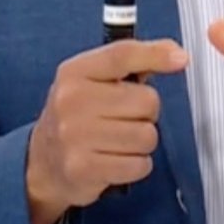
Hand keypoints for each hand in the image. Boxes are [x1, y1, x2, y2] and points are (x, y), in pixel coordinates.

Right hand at [25, 40, 187, 223]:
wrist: (42, 161)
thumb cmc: (79, 115)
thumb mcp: (96, 79)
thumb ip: (134, 62)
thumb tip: (176, 55)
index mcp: (75, 73)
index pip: (122, 55)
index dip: (156, 55)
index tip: (181, 59)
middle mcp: (70, 102)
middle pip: (147, 101)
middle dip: (147, 112)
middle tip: (125, 118)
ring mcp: (74, 136)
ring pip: (147, 135)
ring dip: (142, 141)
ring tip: (119, 140)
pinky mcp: (82, 169)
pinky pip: (139, 165)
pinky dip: (135, 165)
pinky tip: (115, 159)